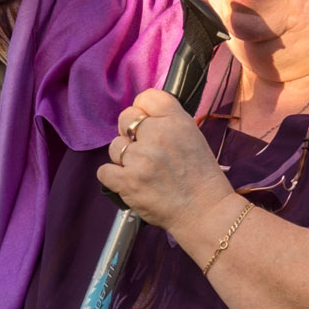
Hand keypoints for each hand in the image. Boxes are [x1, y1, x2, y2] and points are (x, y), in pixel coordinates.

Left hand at [96, 89, 236, 232]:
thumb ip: (167, 122)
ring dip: (123, 158)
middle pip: (125, 118)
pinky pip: (104, 170)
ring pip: (114, 146)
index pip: (147, 96)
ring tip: (143, 172)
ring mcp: (141, 158)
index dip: (143, 111)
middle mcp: (158, 134)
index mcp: (177, 120)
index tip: (147, 124)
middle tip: (144, 152)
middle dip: (130, 134)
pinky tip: (129, 183)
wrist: (204, 212)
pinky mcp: (128, 181)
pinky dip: (113, 178)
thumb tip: (140, 118)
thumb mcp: (192, 137)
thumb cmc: (200, 177)